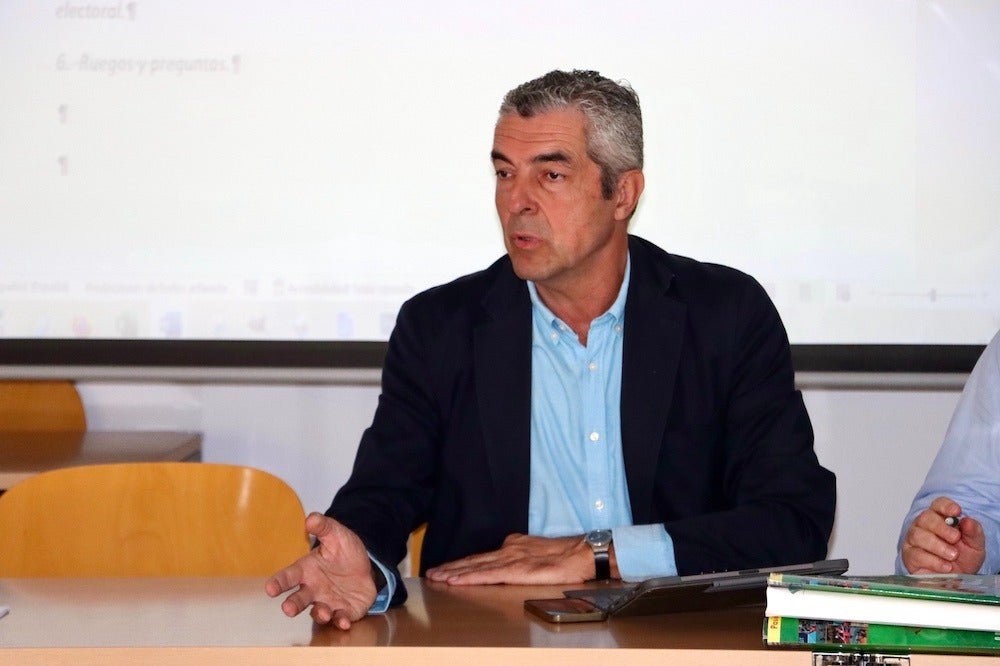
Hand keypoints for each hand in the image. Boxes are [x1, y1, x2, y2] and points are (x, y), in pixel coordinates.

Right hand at [264, 513, 377, 629]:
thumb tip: (311, 518)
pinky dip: (341, 621)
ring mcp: (327, 602)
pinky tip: (344, 621)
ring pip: (318, 612)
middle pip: (298, 599)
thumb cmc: (344, 552)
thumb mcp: (336, 535)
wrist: (367, 567)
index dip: (278, 583)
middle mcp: (313, 589)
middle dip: (292, 605)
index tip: (270, 588)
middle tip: (287, 609)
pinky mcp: (343, 611)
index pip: (288, 576)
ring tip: (323, 612)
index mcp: (307, 570)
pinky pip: (340, 618)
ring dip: (320, 613)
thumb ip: (323, 527)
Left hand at [424, 533, 602, 584]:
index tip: (447, 568)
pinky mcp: (516, 570)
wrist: (584, 553)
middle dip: (452, 567)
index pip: (484, 556)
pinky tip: (456, 580)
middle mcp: (509, 549)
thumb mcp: (539, 553)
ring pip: (476, 566)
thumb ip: (523, 558)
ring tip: (436, 577)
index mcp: (515, 546)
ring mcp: (511, 559)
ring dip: (454, 572)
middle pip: (474, 559)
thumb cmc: (567, 557)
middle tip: (432, 573)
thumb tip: (510, 565)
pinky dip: (468, 577)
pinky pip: (487, 574)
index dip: (464, 563)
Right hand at [900, 496, 985, 573]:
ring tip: (952, 555)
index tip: (956, 512)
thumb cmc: (963, 559)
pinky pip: (916, 554)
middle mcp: (924, 526)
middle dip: (942, 528)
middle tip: (955, 538)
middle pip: (926, 518)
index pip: (938, 504)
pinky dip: (933, 561)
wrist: (956, 580)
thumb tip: (968, 521)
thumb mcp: (975, 546)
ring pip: (919, 535)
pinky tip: (945, 566)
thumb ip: (974, 533)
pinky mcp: (909, 555)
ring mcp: (914, 540)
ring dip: (938, 546)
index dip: (946, 506)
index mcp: (940, 518)